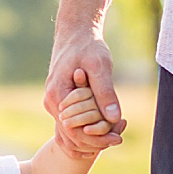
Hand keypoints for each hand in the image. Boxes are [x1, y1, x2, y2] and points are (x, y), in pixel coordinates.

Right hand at [45, 34, 123, 154]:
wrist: (75, 33)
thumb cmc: (88, 46)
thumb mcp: (99, 66)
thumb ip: (105, 92)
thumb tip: (113, 118)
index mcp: (57, 96)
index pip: (74, 131)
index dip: (97, 139)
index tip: (118, 138)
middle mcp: (52, 104)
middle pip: (72, 136)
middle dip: (97, 140)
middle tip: (120, 137)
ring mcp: (55, 104)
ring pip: (72, 132)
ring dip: (93, 137)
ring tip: (117, 133)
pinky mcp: (62, 102)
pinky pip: (73, 124)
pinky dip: (89, 129)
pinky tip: (107, 128)